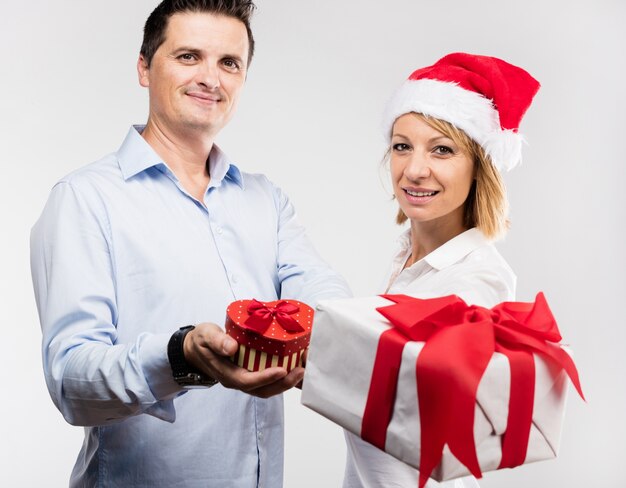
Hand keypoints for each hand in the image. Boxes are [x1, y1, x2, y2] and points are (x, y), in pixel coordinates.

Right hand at [183, 322, 303, 397]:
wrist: (195, 348)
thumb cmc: (202, 340)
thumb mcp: (206, 336)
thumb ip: (217, 341)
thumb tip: (232, 348)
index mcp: (226, 374)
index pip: (248, 381)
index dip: (265, 378)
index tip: (282, 370)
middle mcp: (237, 380)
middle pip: (262, 390)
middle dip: (283, 384)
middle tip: (300, 371)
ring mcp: (244, 379)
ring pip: (267, 388)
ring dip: (285, 382)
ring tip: (302, 370)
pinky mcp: (250, 374)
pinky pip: (267, 380)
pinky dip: (282, 377)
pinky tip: (293, 365)